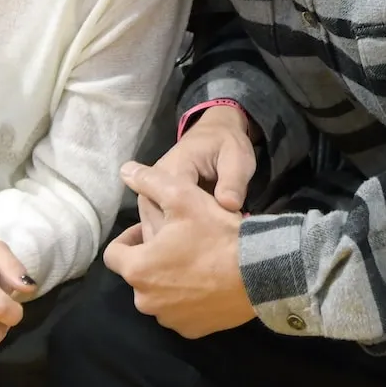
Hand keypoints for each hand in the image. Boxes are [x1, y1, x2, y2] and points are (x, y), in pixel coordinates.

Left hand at [107, 163, 254, 338]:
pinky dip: (187, 298)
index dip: (129, 238)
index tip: (150, 230)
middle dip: (151, 258)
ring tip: (194, 260)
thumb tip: (125, 169)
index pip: (113, 254)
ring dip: (168, 279)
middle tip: (178, 241)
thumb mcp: (183, 196)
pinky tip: (207, 281)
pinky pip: (179, 311)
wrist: (260, 272)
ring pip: (158, 294)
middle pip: (138, 274)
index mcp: (137, 269)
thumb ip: (149, 181)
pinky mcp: (191, 330)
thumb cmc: (216, 233)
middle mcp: (146, 300)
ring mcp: (169, 319)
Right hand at [139, 106, 255, 240]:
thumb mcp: (237, 157)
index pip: (172, 210)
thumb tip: (228, 205)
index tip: (221, 236)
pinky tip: (197, 251)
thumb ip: (233, 180)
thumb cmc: (225, 145)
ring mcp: (149, 200)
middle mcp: (151, 188)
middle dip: (183, 245)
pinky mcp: (153, 209)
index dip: (196, 230)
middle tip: (215, 248)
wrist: (214, 135)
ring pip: (155, 236)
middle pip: (158, 229)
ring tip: (207, 250)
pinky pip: (158, 234)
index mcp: (171, 172)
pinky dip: (174, 245)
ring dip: (176, 249)